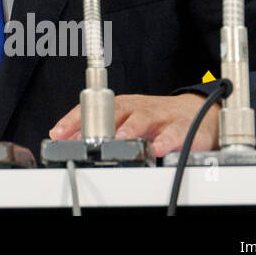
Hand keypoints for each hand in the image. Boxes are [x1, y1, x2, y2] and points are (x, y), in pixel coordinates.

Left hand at [48, 93, 220, 156]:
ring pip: (143, 119)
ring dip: (130, 128)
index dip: (74, 121)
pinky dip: (167, 141)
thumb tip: (68, 139)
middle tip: (84, 137)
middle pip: (115, 111)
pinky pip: (174, 134)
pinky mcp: (183, 128)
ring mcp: (161, 116)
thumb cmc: (157, 119)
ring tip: (119, 138)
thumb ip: (100, 130)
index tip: (57, 133)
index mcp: (122, 106)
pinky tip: (159, 148)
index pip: (92, 109)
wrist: (198, 113)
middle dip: (98, 124)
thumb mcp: (127, 121)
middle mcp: (139, 108)